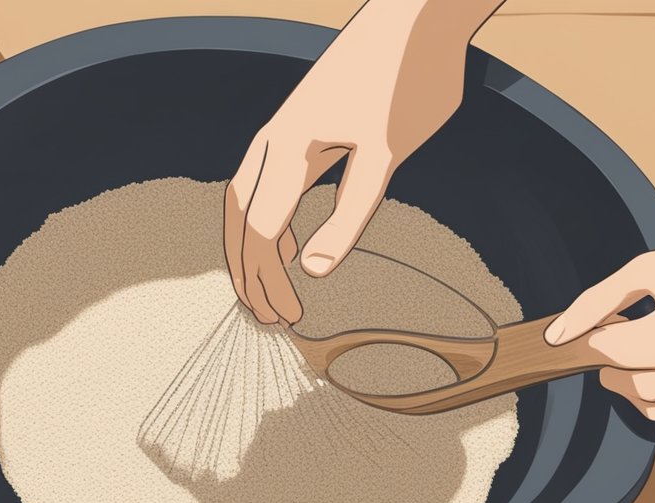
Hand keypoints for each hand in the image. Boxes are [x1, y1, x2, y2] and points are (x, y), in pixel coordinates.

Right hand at [224, 0, 502, 323]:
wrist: (414, 16)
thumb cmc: (405, 81)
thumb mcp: (386, 155)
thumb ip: (349, 215)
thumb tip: (312, 270)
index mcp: (289, 152)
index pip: (260, 234)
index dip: (268, 281)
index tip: (287, 320)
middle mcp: (273, 142)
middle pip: (239, 220)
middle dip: (246, 273)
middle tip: (265, 319)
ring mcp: (282, 131)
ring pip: (244, 200)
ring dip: (250, 249)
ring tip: (265, 289)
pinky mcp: (299, 126)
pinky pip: (264, 183)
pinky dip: (266, 220)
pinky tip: (287, 241)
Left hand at [544, 251, 654, 419]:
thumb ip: (602, 296)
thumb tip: (557, 334)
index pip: (602, 347)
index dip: (590, 335)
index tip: (596, 323)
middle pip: (614, 375)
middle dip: (606, 354)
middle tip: (618, 331)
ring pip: (633, 397)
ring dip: (622, 374)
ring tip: (641, 345)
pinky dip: (643, 394)